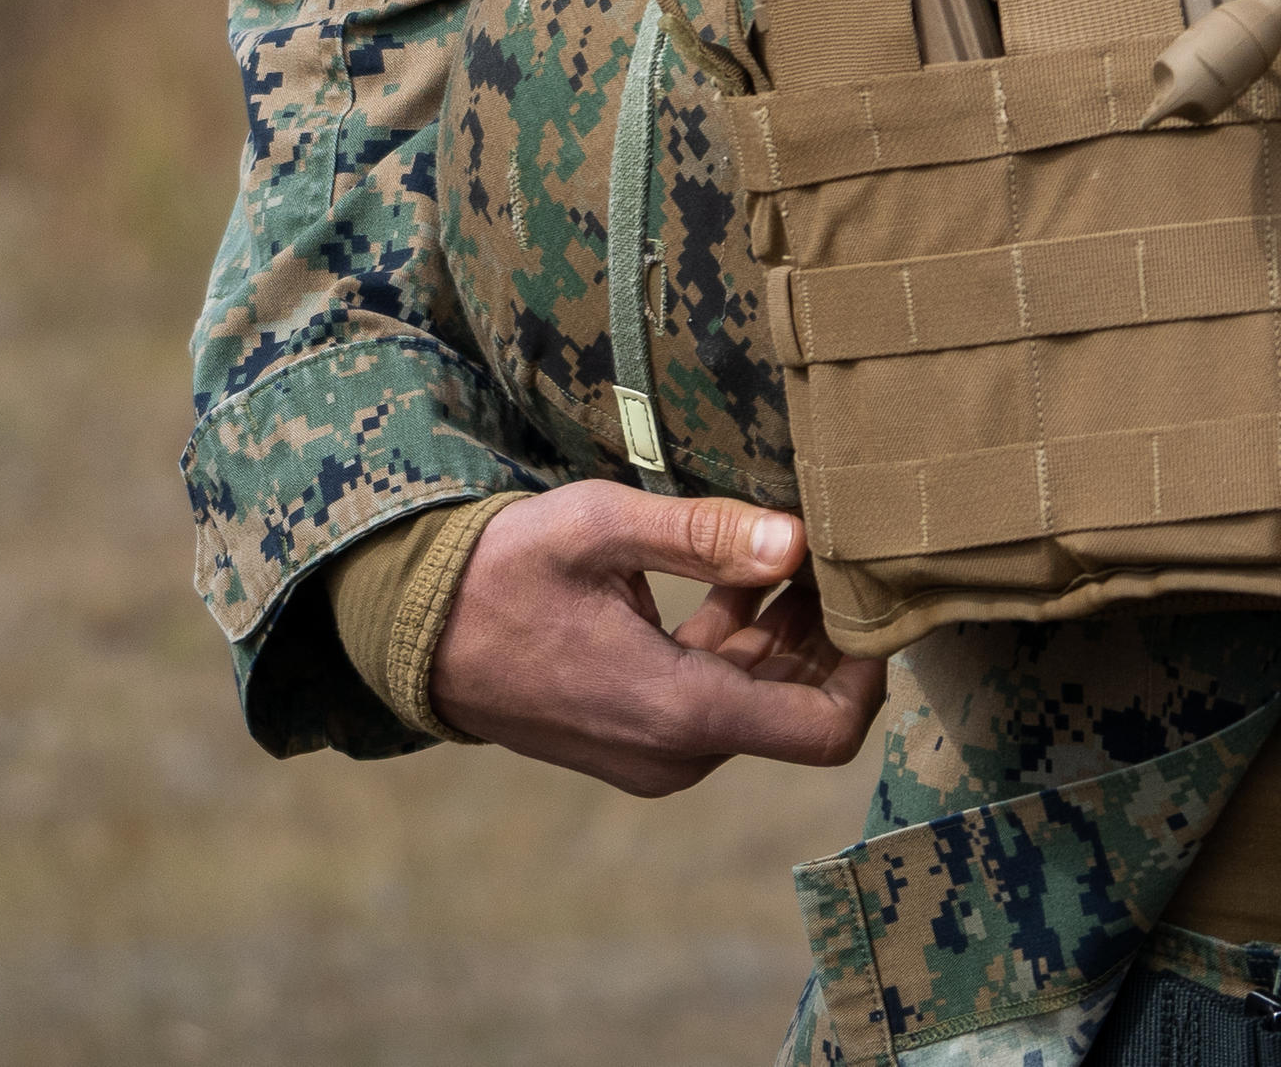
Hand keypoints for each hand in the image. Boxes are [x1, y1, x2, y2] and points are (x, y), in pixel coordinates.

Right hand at [425, 483, 889, 796]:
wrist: (409, 631)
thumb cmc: (500, 569)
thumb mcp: (599, 528)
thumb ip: (702, 535)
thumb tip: (795, 541)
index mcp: (679, 710)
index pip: (827, 726)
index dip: (868, 666)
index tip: (871, 590)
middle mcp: (676, 751)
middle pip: (802, 708)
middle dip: (830, 632)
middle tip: (838, 546)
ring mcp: (656, 754)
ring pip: (762, 700)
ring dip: (789, 630)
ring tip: (797, 543)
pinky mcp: (638, 738)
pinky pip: (718, 697)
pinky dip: (744, 642)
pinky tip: (746, 571)